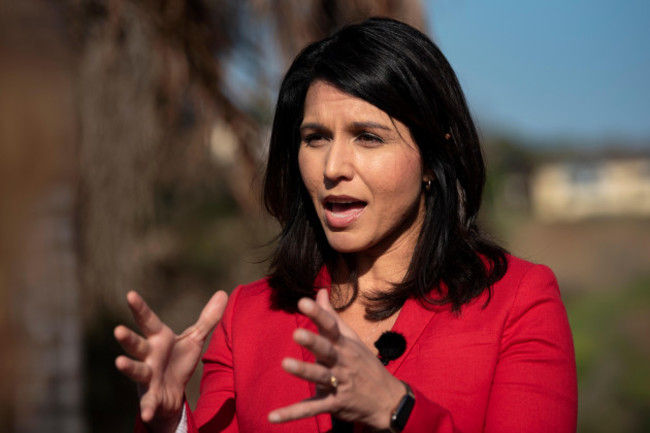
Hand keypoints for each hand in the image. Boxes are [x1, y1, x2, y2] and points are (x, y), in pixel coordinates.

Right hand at [114, 290, 227, 431]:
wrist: (173, 393)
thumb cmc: (178, 361)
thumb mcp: (194, 338)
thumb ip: (208, 318)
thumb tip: (223, 292)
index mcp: (158, 339)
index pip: (147, 320)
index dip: (139, 308)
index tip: (130, 294)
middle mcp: (148, 356)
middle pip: (137, 344)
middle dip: (127, 338)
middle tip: (118, 330)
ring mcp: (148, 376)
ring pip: (136, 370)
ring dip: (128, 367)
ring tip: (119, 362)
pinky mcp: (152, 396)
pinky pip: (149, 402)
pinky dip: (147, 408)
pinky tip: (146, 413)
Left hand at [268, 289, 405, 428]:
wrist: (388, 399)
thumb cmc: (365, 364)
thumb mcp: (351, 339)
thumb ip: (332, 317)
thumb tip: (319, 292)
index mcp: (345, 345)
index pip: (331, 326)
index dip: (318, 314)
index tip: (303, 302)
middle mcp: (342, 362)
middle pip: (326, 350)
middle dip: (313, 342)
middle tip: (296, 333)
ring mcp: (339, 384)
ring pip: (320, 377)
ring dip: (304, 372)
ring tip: (285, 363)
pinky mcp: (334, 403)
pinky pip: (312, 409)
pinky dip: (292, 413)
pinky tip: (272, 416)